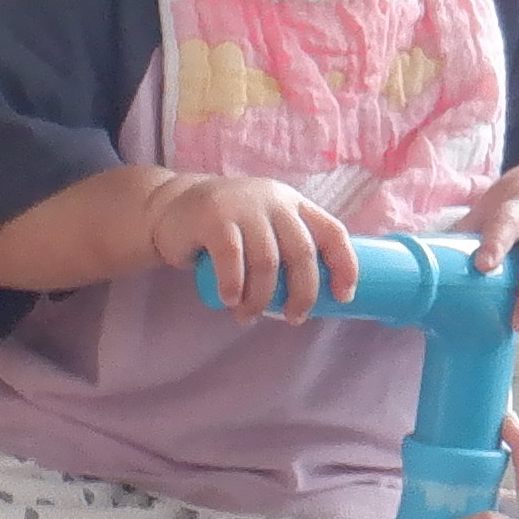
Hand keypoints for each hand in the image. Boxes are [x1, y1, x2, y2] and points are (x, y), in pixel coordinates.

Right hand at [152, 172, 359, 318]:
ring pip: (267, 262)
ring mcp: (243, 206)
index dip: (345, 265)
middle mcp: (274, 200)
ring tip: (248, 316)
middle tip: (292, 318)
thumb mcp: (264, 226)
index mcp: (294, 204)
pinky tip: (230, 301)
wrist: (173, 206)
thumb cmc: (228, 227)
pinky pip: (233, 260)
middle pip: (302, 253)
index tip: (343, 296)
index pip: (333, 231)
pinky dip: (234, 287)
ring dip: (261, 299)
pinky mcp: (213, 218)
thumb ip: (285, 246)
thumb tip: (313, 299)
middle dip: (302, 294)